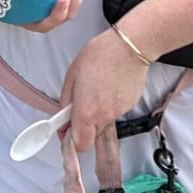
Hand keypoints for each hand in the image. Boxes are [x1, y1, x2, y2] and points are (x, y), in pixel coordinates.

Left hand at [58, 26, 151, 154]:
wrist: (130, 46)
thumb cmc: (100, 56)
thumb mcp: (72, 76)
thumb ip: (65, 102)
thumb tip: (62, 119)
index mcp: (87, 112)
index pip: (79, 145)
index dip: (71, 140)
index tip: (66, 128)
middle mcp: (104, 117)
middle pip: (91, 136)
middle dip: (83, 127)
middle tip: (80, 106)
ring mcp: (118, 113)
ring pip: (103, 124)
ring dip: (96, 114)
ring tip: (96, 90)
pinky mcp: (130, 105)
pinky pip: (115, 112)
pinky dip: (109, 105)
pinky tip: (109, 87)